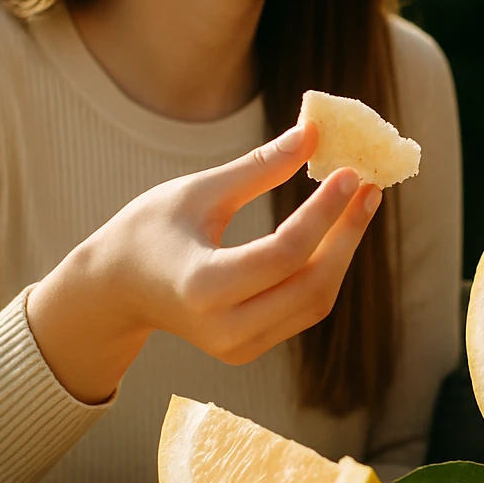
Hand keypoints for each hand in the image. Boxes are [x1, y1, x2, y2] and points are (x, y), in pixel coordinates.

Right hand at [27, 123, 380, 403]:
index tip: (350, 173)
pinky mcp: (249, 348)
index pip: (285, 252)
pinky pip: (304, 309)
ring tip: (359, 203)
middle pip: (311, 284)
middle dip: (346, 234)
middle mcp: (224, 329)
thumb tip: (313, 134)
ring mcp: (238, 346)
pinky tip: (337, 231)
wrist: (115, 289)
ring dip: (343, 251)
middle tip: (368, 189)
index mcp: (202, 288)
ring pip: (315, 301)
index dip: (325, 212)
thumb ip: (258, 168)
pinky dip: (326, 269)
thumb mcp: (199, 192)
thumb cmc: (150, 230)